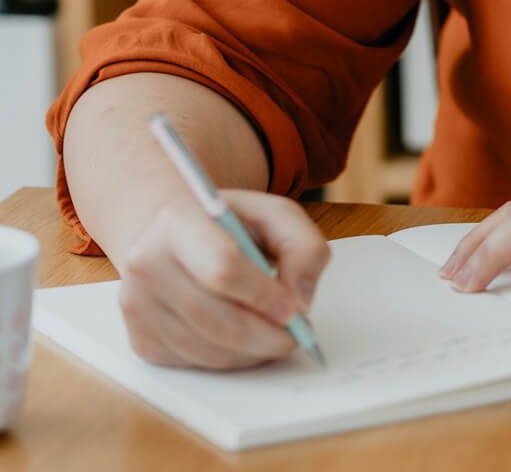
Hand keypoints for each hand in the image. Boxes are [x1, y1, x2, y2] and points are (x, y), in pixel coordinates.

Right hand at [115, 189, 330, 369]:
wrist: (171, 236)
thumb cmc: (228, 225)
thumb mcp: (275, 215)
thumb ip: (303, 246)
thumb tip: (301, 298)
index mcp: (178, 222)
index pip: (222, 268)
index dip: (264, 295)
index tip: (296, 309)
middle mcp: (147, 264)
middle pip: (216, 319)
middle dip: (266, 335)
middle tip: (298, 334)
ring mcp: (137, 306)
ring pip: (207, 349)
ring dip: (252, 351)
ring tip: (276, 333)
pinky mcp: (140, 340)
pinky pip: (195, 363)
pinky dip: (231, 359)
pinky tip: (245, 337)